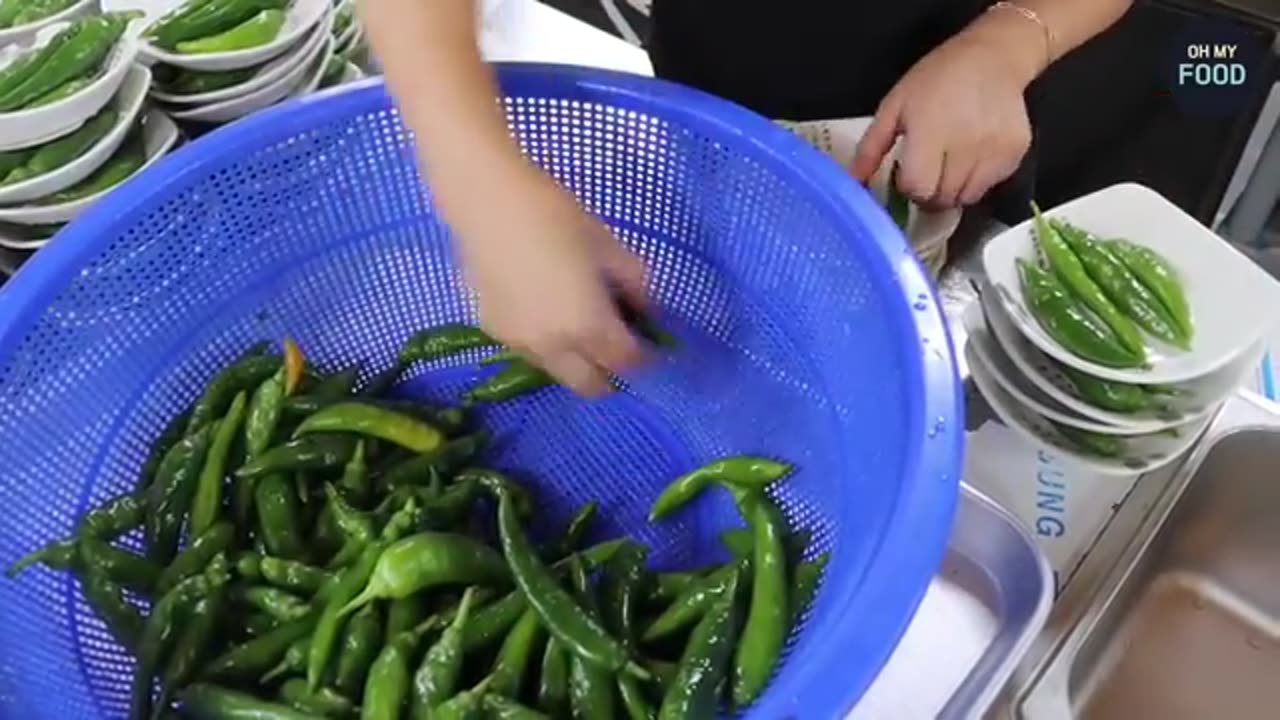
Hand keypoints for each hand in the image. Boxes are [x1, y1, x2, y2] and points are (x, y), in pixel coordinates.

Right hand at [455, 163, 648, 395]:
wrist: (487, 202)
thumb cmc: (555, 216)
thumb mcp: (609, 245)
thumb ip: (635, 283)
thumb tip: (644, 306)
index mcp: (589, 327)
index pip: (627, 362)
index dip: (644, 354)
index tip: (648, 339)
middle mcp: (554, 348)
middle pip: (591, 385)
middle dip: (609, 371)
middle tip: (615, 343)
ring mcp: (519, 343)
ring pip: (557, 371)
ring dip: (575, 361)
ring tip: (578, 325)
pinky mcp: (493, 330)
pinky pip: (529, 350)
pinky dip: (546, 343)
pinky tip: (545, 309)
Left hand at [852, 22, 1039, 208]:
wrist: (992, 58)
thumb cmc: (935, 80)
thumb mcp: (895, 106)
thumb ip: (872, 147)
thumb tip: (854, 181)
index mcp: (931, 134)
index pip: (918, 188)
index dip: (908, 185)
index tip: (907, 171)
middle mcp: (966, 148)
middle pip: (941, 199)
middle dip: (928, 192)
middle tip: (928, 168)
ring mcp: (994, 153)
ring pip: (966, 199)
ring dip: (952, 190)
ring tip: (949, 162)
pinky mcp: (1014, 156)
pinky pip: (988, 187)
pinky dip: (976, 181)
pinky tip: (971, 156)